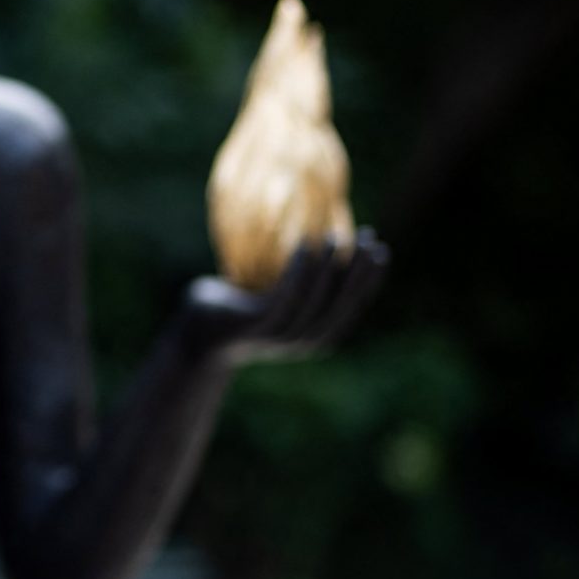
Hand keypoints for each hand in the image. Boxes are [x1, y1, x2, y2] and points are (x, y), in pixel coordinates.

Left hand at [184, 229, 388, 363]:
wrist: (198, 331)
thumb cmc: (242, 308)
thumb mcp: (280, 296)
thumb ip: (307, 285)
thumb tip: (332, 252)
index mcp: (316, 336)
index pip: (351, 306)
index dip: (369, 279)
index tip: (380, 249)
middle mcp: (303, 341)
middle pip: (340, 304)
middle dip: (358, 271)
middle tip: (368, 238)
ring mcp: (281, 337)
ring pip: (315, 301)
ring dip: (329, 268)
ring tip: (334, 237)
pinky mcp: (258, 327)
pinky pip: (284, 296)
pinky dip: (298, 271)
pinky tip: (304, 245)